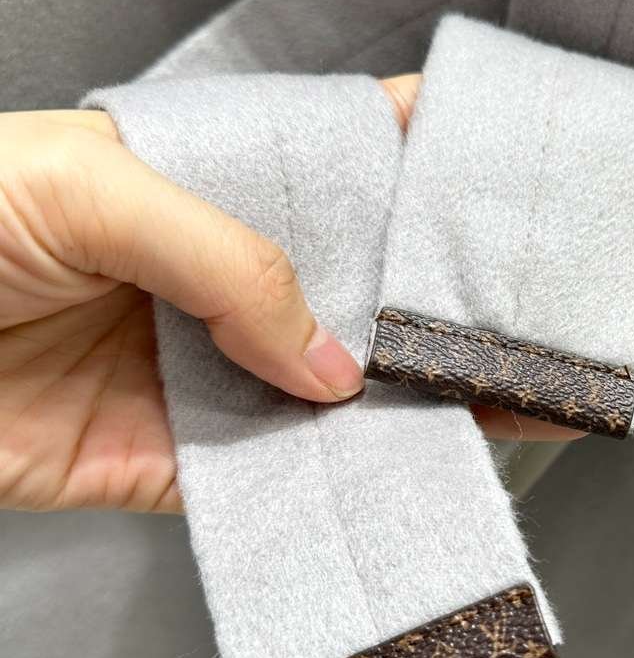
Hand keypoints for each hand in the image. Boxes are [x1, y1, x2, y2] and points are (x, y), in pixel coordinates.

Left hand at [0, 80, 579, 513]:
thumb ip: (229, 262)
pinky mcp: (174, 465)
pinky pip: (270, 480)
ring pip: (328, 397)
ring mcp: (202, 377)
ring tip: (492, 401)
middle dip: (429, 309)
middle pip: (348, 298)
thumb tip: (328, 362)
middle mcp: (216, 286)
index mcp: (204, 194)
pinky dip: (333, 482)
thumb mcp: (94, 191)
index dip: (411, 176)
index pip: (330, 175)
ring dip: (404, 406)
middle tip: (514, 317)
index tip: (491, 188)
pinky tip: (398, 472)